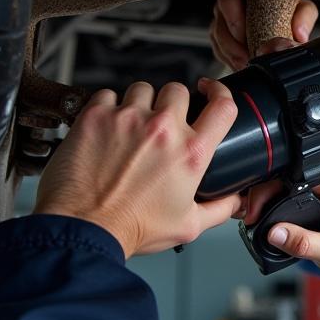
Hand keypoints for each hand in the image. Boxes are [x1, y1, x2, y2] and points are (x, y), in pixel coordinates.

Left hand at [34, 79, 242, 256]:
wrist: (83, 230)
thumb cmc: (132, 228)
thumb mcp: (188, 225)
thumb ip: (219, 209)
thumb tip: (236, 201)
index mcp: (191, 152)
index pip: (223, 105)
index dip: (220, 92)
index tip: (211, 90)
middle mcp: (163, 129)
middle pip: (178, 90)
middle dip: (172, 102)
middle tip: (160, 122)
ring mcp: (129, 119)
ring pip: (143, 89)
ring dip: (140, 103)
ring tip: (130, 126)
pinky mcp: (96, 117)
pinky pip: (107, 94)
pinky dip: (107, 107)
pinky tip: (106, 126)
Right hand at [210, 0, 318, 69]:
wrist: (286, 5)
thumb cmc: (290, 1)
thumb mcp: (301, 4)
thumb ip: (304, 15)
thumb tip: (299, 35)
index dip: (233, 17)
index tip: (244, 36)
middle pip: (219, 17)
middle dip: (231, 42)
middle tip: (246, 57)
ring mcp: (222, 11)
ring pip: (216, 33)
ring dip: (229, 53)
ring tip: (244, 64)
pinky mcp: (222, 28)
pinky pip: (217, 44)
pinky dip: (227, 57)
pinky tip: (239, 64)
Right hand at [246, 168, 319, 279]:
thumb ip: (302, 243)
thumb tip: (274, 233)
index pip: (304, 173)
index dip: (278, 184)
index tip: (262, 204)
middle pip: (298, 175)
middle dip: (274, 192)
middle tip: (258, 214)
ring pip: (299, 183)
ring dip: (282, 198)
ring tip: (268, 217)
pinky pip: (305, 193)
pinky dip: (291, 204)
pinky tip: (284, 218)